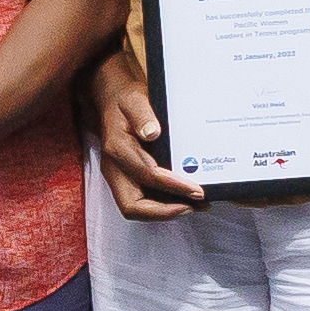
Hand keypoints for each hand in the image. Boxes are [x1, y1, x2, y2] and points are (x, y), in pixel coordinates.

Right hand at [91, 48, 200, 219]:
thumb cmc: (125, 99)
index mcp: (117, 150)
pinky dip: (165, 203)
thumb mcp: (135, 99)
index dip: (173, 186)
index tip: (197, 189)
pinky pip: (145, 199)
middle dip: (164, 212)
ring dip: (167, 211)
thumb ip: (142, 114)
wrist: (112, 98)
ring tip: (197, 205)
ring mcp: (121, 176)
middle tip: (194, 206)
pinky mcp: (129, 178)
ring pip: (139, 207)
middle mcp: (115, 168)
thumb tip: (152, 132)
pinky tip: (187, 197)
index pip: (146, 176)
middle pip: (133, 206)